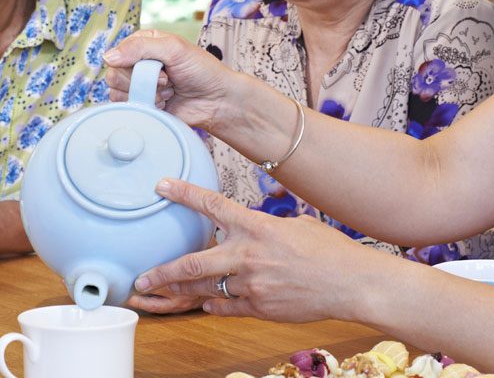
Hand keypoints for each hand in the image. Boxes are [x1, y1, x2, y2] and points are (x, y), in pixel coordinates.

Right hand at [103, 29, 240, 130]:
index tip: (159, 66)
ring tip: (169, 91)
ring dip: (147, 94)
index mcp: (144, 43)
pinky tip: (165, 103)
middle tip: (167, 80)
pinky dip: (148, 106)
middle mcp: (138, 63)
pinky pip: (128, 107)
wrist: (217, 101)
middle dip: (142, 80)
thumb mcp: (174, 48)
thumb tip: (107, 56)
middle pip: (114, 74)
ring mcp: (139, 85)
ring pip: (118, 92)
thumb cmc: (202, 70)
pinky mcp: (142, 104)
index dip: (135, 63)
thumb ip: (140, 48)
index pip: (118, 52)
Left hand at [132, 179, 387, 322]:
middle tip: (140, 277)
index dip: (183, 193)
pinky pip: (225, 307)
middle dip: (162, 271)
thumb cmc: (329, 250)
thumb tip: (250, 227)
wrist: (352, 283)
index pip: (213, 205)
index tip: (160, 185)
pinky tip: (204, 304)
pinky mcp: (259, 308)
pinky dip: (213, 305)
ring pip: (205, 289)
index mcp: (257, 226)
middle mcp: (248, 255)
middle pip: (194, 263)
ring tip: (157, 294)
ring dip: (181, 291)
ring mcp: (252, 285)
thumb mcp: (294, 225)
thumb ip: (264, 226)